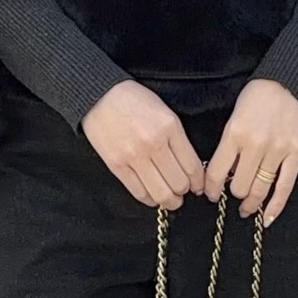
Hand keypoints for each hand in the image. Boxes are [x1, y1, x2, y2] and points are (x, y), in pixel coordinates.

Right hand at [80, 80, 204, 208]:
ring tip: (171, 200)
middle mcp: (154, 143)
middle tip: (183, 193)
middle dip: (184, 192)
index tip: (198, 186)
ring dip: (170, 201)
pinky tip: (153, 198)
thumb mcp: (165, 112)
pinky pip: (138, 191)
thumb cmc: (134, 101)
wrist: (99, 96)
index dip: (198, 182)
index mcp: (170, 128)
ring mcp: (134, 156)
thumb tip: (189, 167)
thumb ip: (177, 138)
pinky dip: (149, 200)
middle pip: (179, 183)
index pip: (192, 167)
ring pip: (160, 192)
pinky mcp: (117, 165)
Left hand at [203, 79, 297, 226]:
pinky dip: (275, 206)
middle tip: (234, 195)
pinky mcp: (296, 154)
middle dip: (234, 194)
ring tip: (247, 208)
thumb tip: (224, 175)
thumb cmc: (258, 96)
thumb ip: (229, 145)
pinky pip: (285, 187)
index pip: (218, 172)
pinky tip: (266, 218)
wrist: (289, 81)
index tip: (210, 194)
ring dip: (251, 202)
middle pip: (239, 185)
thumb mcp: (234, 116)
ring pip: (260, 189)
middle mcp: (255, 145)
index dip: (211, 188)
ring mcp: (278, 151)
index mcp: (235, 134)